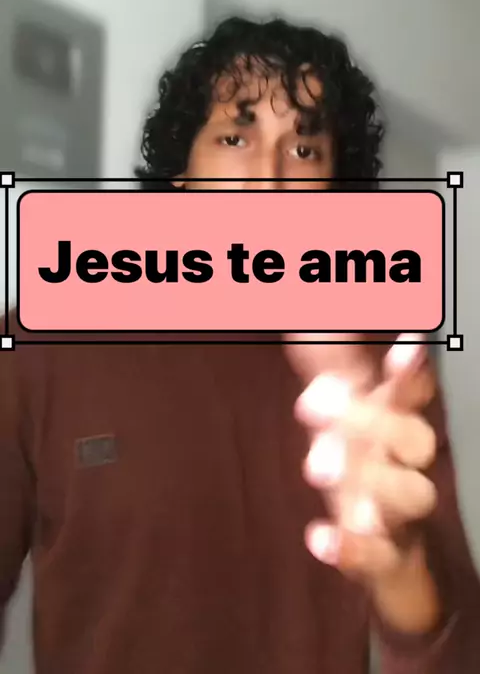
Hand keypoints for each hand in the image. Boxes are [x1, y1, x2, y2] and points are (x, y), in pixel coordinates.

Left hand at [285, 333, 441, 631]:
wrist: (386, 547)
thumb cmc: (359, 459)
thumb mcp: (340, 406)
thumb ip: (327, 360)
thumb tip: (300, 313)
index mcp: (397, 421)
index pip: (411, 391)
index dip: (410, 370)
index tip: (404, 346)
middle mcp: (408, 463)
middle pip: (415, 437)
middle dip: (371, 420)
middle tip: (309, 406)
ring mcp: (402, 509)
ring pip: (413, 495)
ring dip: (372, 481)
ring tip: (316, 469)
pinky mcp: (389, 555)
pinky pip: (382, 557)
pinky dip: (352, 549)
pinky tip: (317, 537)